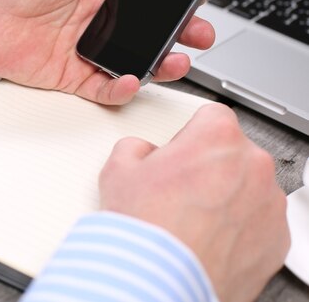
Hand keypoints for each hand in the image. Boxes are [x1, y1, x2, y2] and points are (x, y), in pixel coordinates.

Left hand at [0, 0, 214, 104]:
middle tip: (199, 34)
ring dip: (159, 63)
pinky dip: (120, 88)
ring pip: (132, 60)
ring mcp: (84, 48)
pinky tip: (133, 78)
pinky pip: (102, 86)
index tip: (193, 1)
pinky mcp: (69, 74)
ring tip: (178, 60)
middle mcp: (94, 17)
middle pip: (146, 29)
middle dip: (178, 33)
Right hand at [99, 103, 289, 301]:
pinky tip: (209, 239)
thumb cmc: (144, 227)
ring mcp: (269, 203)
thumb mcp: (118, 169)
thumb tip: (141, 153)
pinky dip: (240, 227)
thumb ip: (136, 148)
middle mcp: (253, 165)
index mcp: (217, 137)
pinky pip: (259, 221)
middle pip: (233, 151)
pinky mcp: (277, 238)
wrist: (156, 280)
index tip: (181, 150)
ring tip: (193, 220)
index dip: (190, 133)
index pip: (212, 115)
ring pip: (249, 186)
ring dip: (228, 196)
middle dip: (210, 165)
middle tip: (181, 190)